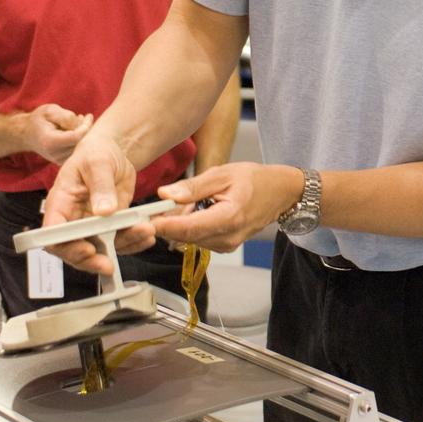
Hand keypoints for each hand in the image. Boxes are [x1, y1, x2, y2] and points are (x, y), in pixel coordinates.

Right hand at [20, 103, 92, 164]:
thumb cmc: (40, 119)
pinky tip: (76, 130)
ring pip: (82, 147)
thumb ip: (65, 116)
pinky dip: (81, 139)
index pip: (76, 137)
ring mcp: (60, 160)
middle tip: (85, 117)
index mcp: (50, 142)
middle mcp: (55, 154)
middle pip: (81, 142)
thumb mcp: (50, 111)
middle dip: (87, 129)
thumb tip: (81, 124)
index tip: (88, 116)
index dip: (86, 126)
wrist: (28, 134)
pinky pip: (79, 150)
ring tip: (78, 121)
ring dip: (85, 133)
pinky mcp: (64, 162)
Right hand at [41, 131, 136, 274]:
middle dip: (91, 261)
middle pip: (73, 250)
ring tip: (144, 233)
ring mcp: (91, 225)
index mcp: (60, 203)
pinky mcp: (110, 226)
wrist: (113, 152)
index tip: (87, 250)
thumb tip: (103, 211)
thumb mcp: (98, 163)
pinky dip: (133, 242)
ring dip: (122, 247)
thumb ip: (100, 186)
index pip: (53, 234)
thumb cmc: (96, 153)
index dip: (66, 247)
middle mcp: (72, 219)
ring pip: (100, 249)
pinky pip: (119, 241)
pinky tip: (147, 236)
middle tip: (109, 264)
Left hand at [151, 162, 303, 251]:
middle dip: (167, 222)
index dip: (162, 225)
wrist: (280, 193)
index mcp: (229, 218)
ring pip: (189, 239)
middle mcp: (227, 238)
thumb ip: (193, 187)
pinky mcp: (224, 247)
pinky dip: (191, 226)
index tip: (143, 219)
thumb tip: (164, 194)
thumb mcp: (223, 174)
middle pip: (184, 236)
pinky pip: (198, 239)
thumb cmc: (255, 180)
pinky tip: (197, 210)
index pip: (187, 228)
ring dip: (180, 224)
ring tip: (185, 202)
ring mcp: (226, 246)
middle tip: (155, 206)